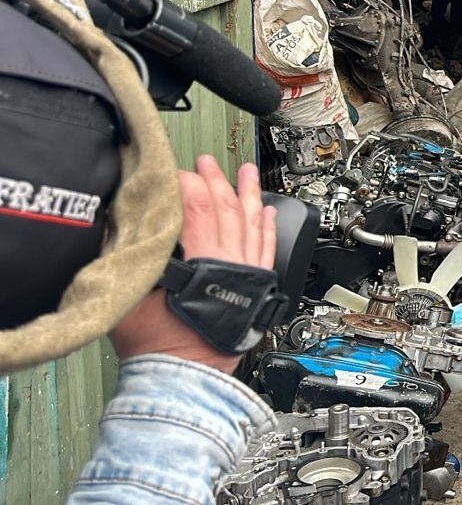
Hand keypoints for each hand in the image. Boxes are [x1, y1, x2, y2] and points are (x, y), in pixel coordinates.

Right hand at [109, 156, 275, 373]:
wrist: (183, 379)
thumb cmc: (157, 348)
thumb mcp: (128, 300)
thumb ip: (123, 261)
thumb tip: (114, 227)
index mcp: (205, 263)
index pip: (199, 210)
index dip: (186, 186)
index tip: (174, 173)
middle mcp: (233, 265)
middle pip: (227, 211)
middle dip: (215, 182)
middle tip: (205, 162)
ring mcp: (249, 275)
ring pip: (251, 225)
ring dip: (247, 195)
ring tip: (246, 172)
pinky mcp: (257, 287)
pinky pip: (266, 248)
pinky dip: (265, 226)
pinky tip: (265, 210)